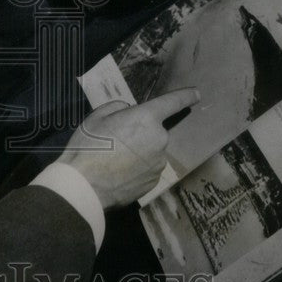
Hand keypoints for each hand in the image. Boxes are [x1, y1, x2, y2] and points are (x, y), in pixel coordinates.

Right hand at [57, 89, 198, 209]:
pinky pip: (148, 168)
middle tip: (117, 141)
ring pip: (152, 151)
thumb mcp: (96, 117)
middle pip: (155, 130)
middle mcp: (159, 139)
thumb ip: (117, 108)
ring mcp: (159, 163)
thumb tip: (128, 113)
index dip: (185, 96)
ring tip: (115, 161)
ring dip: (140, 152)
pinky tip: (119, 174)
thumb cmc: (88, 146)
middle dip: (141, 132)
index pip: (172, 102)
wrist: (85, 186)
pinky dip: (138, 168)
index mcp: (146, 118)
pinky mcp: (154, 181)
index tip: (196, 94)